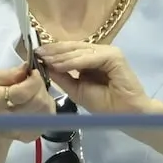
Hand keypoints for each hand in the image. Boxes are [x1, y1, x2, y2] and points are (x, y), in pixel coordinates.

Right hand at [0, 63, 56, 142]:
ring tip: (33, 91)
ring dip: (43, 94)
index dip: (32, 80)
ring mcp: (23, 130)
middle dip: (39, 86)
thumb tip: (26, 68)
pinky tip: (36, 102)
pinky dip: (46, 104)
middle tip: (33, 81)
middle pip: (38, 100)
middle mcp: (8, 120)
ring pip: (46, 107)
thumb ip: (9, 74)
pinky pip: (49, 114)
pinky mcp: (34, 135)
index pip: (21, 93)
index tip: (32, 72)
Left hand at [35, 42, 155, 115]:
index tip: (36, 55)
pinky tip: (60, 65)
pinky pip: (90, 58)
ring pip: (80, 51)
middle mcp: (101, 52)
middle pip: (74, 47)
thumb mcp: (77, 90)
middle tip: (37, 53)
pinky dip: (74, 61)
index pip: (71, 51)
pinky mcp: (115, 56)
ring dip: (61, 55)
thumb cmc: (106, 106)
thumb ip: (63, 77)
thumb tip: (46, 65)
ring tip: (45, 59)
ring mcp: (109, 52)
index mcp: (93, 59)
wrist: (126, 115)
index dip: (54, 52)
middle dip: (54, 50)